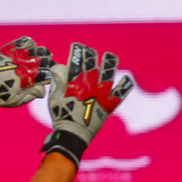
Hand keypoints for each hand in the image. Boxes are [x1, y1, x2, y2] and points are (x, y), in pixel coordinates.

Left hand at [0, 36, 51, 106]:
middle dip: (50, 64)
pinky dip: (30, 43)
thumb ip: (30, 95)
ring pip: (38, 49)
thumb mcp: (14, 101)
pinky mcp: (9, 49)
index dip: (51, 75)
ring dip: (43, 53)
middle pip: (45, 60)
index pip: (47, 74)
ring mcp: (16, 56)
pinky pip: (24, 41)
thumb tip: (43, 90)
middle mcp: (23, 65)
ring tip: (43, 56)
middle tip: (49, 67)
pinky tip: (30, 48)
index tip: (51, 77)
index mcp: (26, 79)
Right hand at [40, 43, 132, 165]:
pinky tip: (128, 79)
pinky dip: (124, 85)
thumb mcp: (53, 98)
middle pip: (92, 65)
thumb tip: (60, 66)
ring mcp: (100, 95)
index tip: (77, 46)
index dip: (77, 52)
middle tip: (89, 50)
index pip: (76, 62)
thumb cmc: (61, 116)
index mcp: (74, 84)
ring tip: (110, 56)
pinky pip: (120, 93)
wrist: (74, 135)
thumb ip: (58, 81)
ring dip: (109, 63)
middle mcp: (89, 87)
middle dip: (90, 55)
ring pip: (108, 75)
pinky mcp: (108, 105)